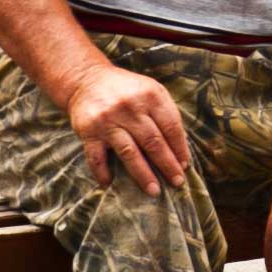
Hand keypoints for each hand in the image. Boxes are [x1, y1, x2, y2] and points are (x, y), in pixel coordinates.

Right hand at [64, 59, 189, 193]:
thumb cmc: (127, 90)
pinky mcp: (88, 132)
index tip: (184, 166)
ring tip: (154, 191)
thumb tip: (180, 149)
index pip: (171, 127)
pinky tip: (109, 183)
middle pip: (153, 142)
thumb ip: (166, 114)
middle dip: (167, 165)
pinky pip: (96, 157)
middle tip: (177, 182)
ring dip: (143, 174)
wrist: (86, 80)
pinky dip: (102, 172)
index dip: (180, 148)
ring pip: (129, 152)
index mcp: (150, 96)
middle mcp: (129, 107)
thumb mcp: (151, 91)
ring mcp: (108, 120)